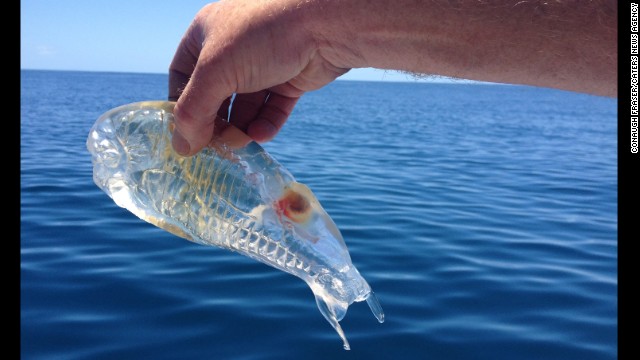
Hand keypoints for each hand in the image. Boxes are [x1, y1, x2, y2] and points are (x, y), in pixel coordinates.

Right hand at [168, 0, 348, 155]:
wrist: (324, 25)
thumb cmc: (262, 36)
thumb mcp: (215, 72)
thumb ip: (193, 111)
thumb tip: (182, 148)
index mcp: (206, 35)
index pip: (182, 76)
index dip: (181, 107)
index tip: (184, 135)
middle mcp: (232, 48)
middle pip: (214, 96)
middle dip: (215, 123)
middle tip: (216, 147)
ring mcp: (263, 64)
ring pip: (245, 107)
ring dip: (241, 128)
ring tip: (241, 143)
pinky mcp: (289, 79)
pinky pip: (271, 109)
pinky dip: (266, 124)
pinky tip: (262, 136)